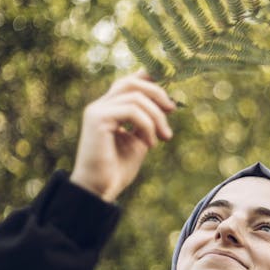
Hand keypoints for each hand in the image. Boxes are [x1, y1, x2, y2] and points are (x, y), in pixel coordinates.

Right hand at [70, 71, 175, 201]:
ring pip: (135, 96)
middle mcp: (100, 106)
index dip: (150, 78)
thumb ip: (147, 122)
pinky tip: (150, 144)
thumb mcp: (139, 141)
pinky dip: (147, 125)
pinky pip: (131, 110)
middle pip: (132, 83)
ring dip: (156, 116)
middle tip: (173, 110)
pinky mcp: (97, 119)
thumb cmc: (117, 170)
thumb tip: (167, 105)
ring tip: (164, 137)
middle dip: (157, 93)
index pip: (129, 81)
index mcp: (108, 109)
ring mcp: (97, 111)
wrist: (98, 191)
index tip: (170, 92)